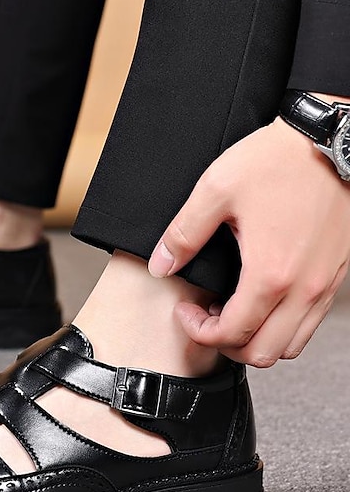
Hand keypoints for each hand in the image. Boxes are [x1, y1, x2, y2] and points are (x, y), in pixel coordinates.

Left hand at [148, 116, 349, 366]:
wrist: (333, 137)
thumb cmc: (279, 159)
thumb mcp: (217, 190)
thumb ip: (184, 234)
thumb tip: (160, 265)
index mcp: (271, 274)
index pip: (232, 334)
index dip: (199, 332)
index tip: (186, 312)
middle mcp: (304, 288)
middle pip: (264, 354)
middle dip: (227, 346)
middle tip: (206, 319)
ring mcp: (325, 285)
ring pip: (291, 345)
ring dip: (256, 340)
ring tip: (232, 311)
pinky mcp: (336, 275)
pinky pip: (309, 322)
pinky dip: (281, 326)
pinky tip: (260, 299)